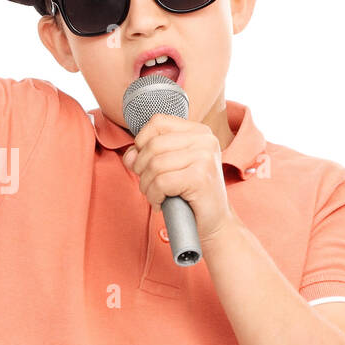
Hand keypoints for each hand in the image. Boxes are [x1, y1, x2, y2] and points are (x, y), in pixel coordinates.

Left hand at [122, 114, 235, 244]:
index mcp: (199, 131)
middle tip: (150, 185)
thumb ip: (146, 155)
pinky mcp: (200, 178)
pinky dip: (154, 196)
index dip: (142, 143)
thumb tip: (130, 155)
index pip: (157, 122)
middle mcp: (205, 140)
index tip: (147, 163)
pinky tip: (162, 203)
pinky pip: (161, 183)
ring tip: (157, 195)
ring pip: (154, 165)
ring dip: (147, 186)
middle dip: (142, 169)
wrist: (215, 222)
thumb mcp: (168, 167)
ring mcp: (204, 158)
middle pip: (152, 145)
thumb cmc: (190, 194)